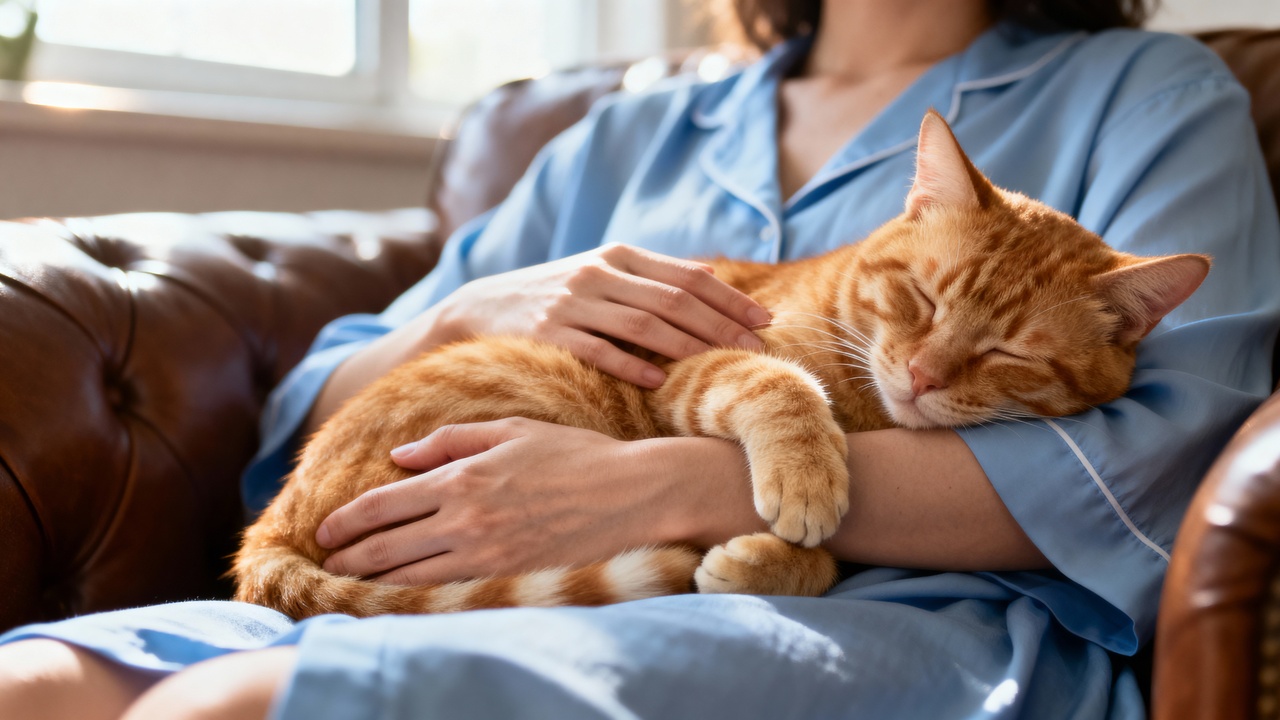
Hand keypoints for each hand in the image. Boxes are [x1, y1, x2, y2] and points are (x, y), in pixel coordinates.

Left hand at [315, 418, 759, 585]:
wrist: (635, 494)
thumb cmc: (577, 455)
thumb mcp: (513, 430)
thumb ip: (450, 441)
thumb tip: (399, 457)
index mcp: (462, 476)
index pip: (382, 505)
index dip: (345, 522)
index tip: (323, 533)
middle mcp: (466, 519)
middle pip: (384, 548)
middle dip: (347, 561)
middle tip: (327, 568)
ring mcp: (486, 556)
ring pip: (408, 579)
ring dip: (371, 585)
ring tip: (351, 588)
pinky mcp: (508, 581)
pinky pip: (446, 596)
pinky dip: (414, 601)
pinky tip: (400, 602)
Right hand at [434, 244, 771, 386]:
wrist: (479, 309)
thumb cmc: (554, 295)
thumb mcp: (601, 273)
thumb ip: (652, 275)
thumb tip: (711, 276)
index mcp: (618, 255)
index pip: (688, 276)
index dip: (730, 299)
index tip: (766, 321)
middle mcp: (597, 273)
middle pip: (673, 300)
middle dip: (720, 326)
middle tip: (755, 351)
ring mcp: (572, 303)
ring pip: (643, 324)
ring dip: (687, 346)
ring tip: (720, 366)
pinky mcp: (548, 333)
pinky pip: (598, 350)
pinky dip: (630, 365)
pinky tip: (658, 381)